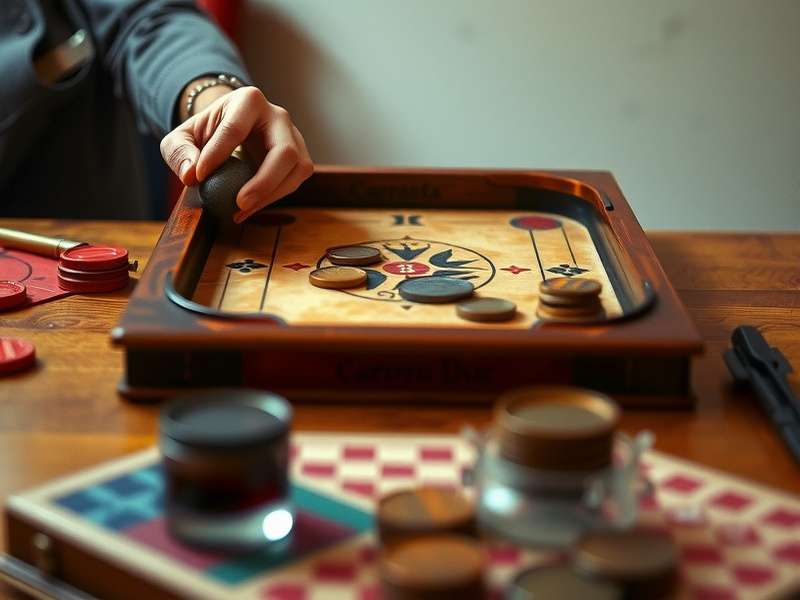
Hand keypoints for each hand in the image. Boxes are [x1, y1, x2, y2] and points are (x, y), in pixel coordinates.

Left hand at [160, 86, 312, 222]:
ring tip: (242, 210)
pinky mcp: (299, 158)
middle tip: (239, 203)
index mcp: (248, 100)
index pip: (235, 128)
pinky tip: (249, 209)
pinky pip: (295, 182)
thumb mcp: (181, 137)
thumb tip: (191, 175)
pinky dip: (273, 199)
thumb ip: (179, 152)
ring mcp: (294, 138)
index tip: (198, 177)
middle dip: (264, 182)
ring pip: (297, 169)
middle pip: (284, 151)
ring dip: (272, 195)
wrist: (229, 131)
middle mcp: (278, 116)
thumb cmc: (206, 133)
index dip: (216, 154)